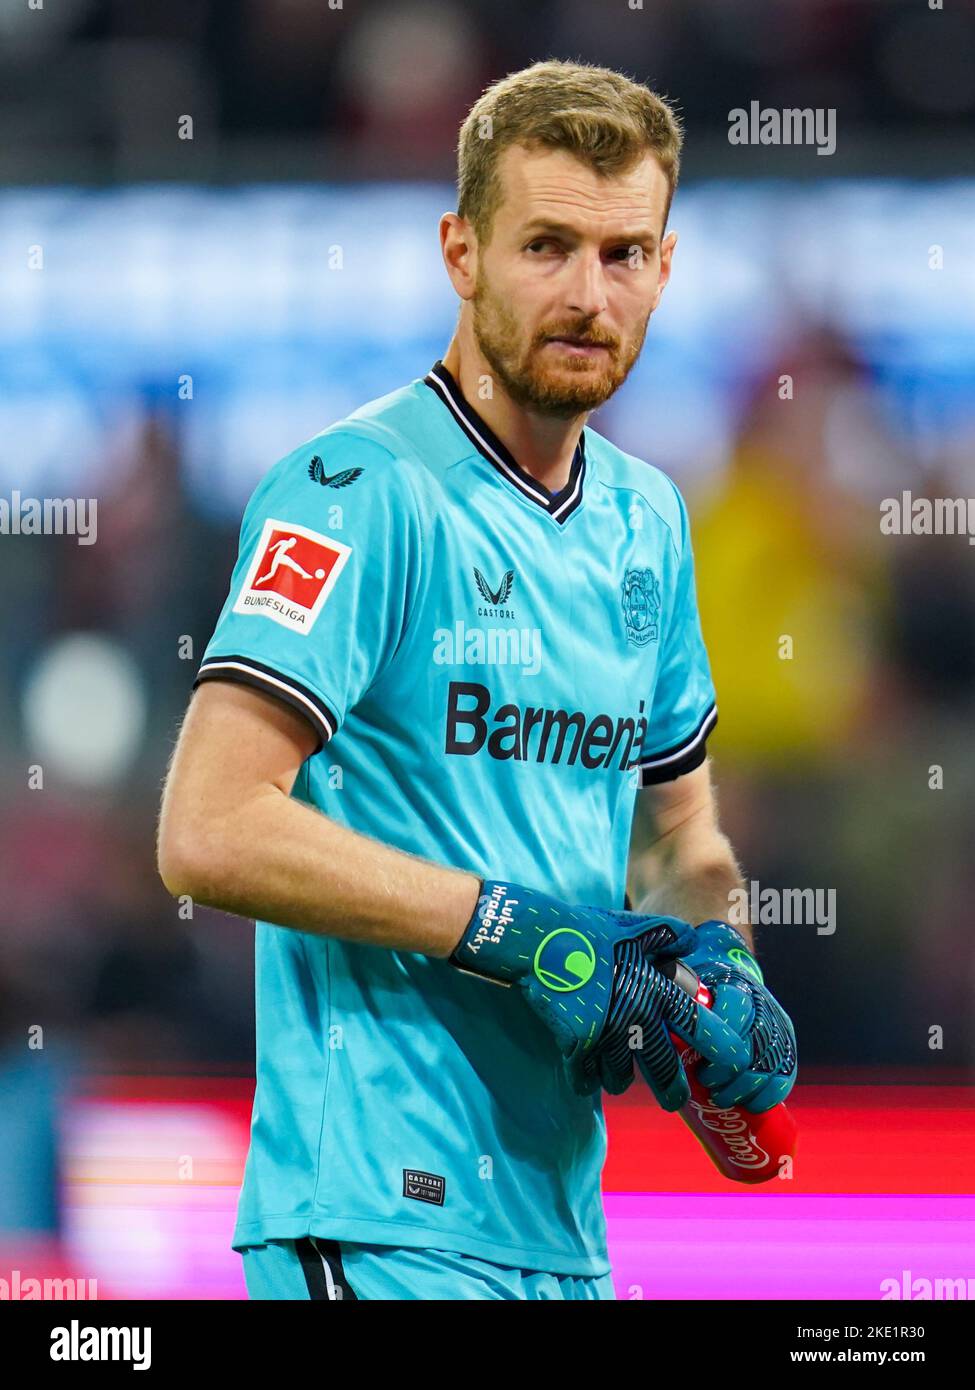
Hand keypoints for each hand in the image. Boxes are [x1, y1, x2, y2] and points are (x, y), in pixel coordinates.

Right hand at [450, 882, 751, 1099]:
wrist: (538, 941)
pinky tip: (582, 1074)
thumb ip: (666, 936)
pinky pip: (585, 1077)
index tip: (732, 1066)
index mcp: (655, 989)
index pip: (699, 1026)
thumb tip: (692, 940)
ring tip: (616, 1079)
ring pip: (620, 1077)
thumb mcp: (632, 927)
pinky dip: (584, 1078)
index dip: (721, 1049)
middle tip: (674, 1101)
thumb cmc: (585, 931)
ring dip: (618, 1080)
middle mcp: (637, 1015)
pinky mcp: (577, 1045)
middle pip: (663, 1067)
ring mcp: (606, 1033)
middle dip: (672, 1090)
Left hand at [679, 921, 797, 1113]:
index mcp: (734, 986)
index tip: (698, 1063)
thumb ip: (660, 998)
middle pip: (750, 1046)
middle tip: (705, 1084)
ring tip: (720, 1099)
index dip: (716, 1041)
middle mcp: (761, 1005)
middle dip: (727, 1073)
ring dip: (744, 1089)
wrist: (733, 982)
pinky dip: (768, 1096)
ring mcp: (777, 1027)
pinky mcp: (786, 1047)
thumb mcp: (681, 985)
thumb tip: (621, 1023)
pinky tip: (750, 1106)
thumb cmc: (697, 990)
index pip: (733, 1011)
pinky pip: (785, 1076)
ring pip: (768, 1065)